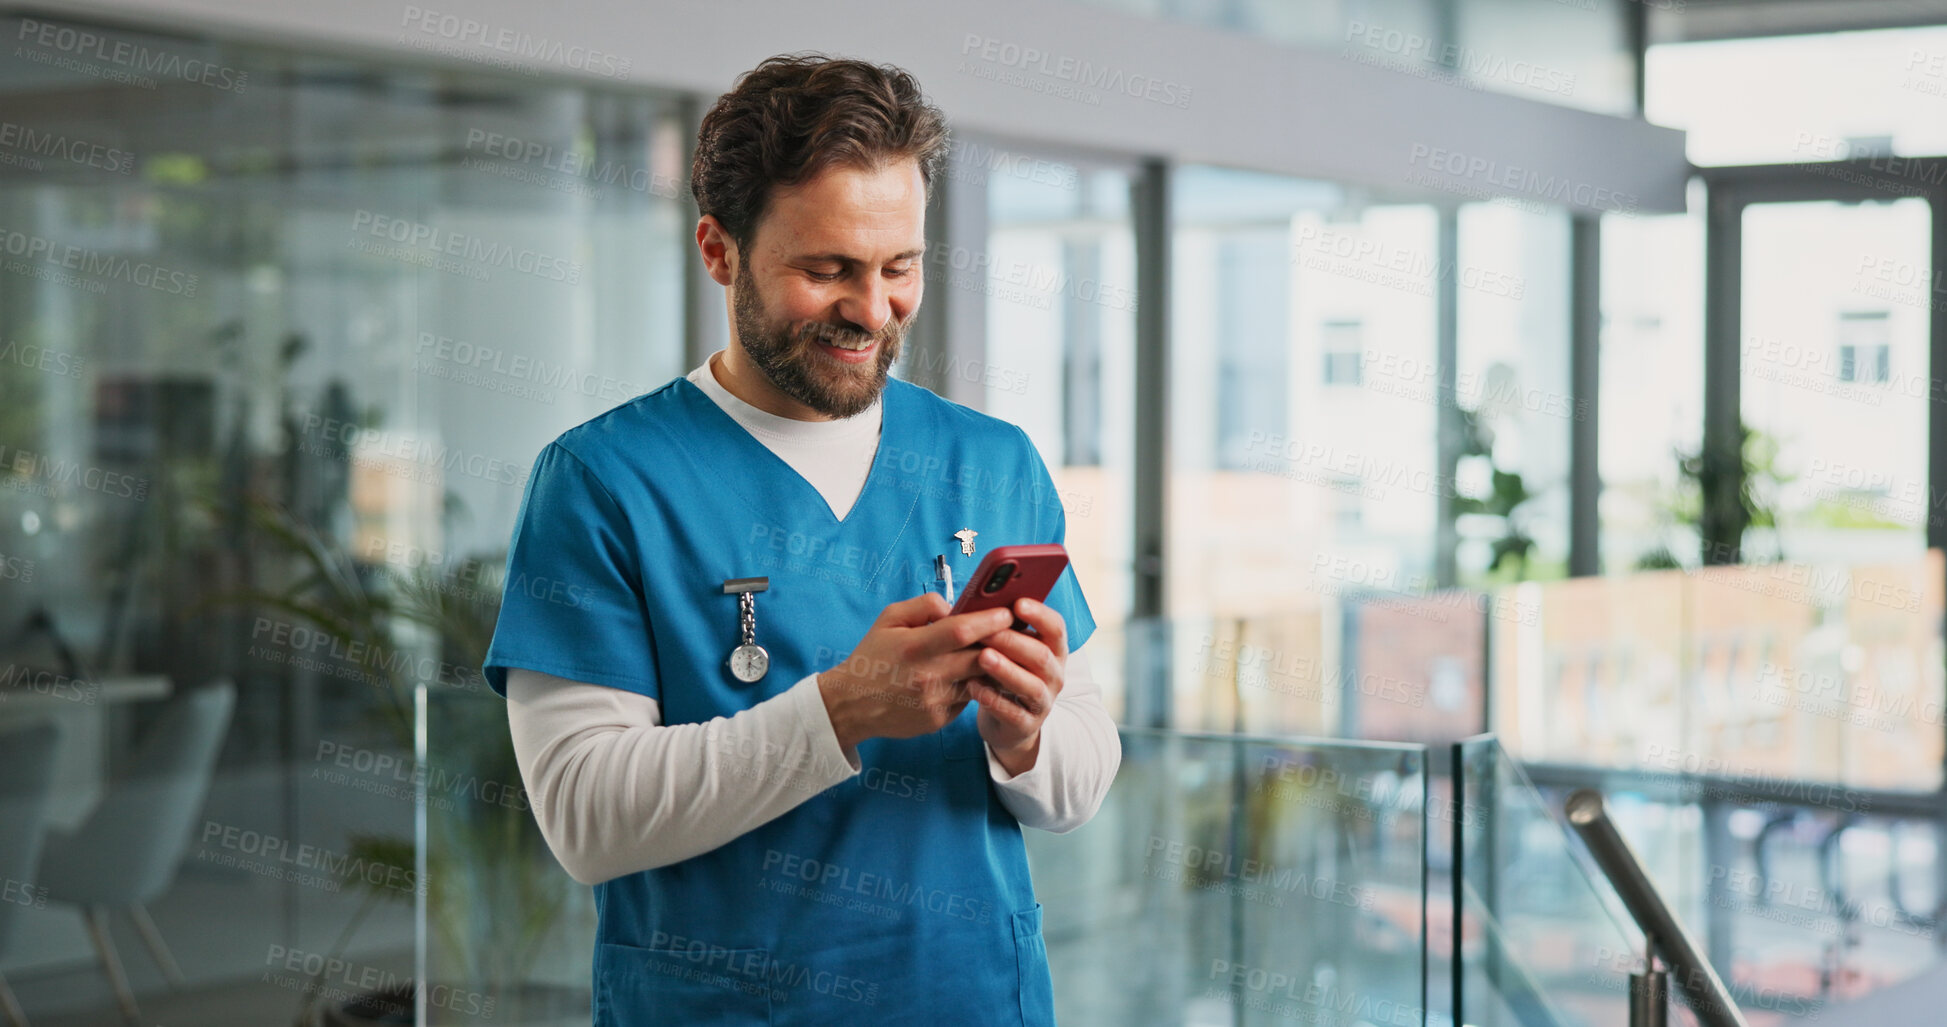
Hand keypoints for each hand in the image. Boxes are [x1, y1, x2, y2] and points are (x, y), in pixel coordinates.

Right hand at [817, 593, 1014, 751]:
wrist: (852, 704)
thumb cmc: (873, 657)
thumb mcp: (889, 619)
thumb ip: (924, 606)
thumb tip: (956, 607)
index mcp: (913, 647)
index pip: (960, 631)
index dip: (988, 620)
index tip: (1006, 612)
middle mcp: (926, 676)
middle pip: (979, 657)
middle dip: (1000, 643)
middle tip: (1013, 632)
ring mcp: (935, 701)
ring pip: (979, 680)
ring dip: (992, 666)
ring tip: (998, 652)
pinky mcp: (940, 720)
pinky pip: (968, 698)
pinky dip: (974, 685)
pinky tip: (973, 674)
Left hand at [966, 597, 1066, 773]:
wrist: (1008, 722)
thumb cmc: (1006, 675)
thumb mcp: (1010, 650)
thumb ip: (1003, 630)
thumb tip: (980, 603)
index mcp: (1053, 650)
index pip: (1056, 628)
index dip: (1039, 614)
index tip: (1018, 603)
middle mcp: (1054, 675)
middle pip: (1041, 655)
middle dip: (1013, 641)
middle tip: (987, 632)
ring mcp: (1043, 701)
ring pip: (1031, 686)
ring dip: (1006, 670)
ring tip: (983, 658)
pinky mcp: (1027, 724)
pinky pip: (1012, 713)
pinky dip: (993, 699)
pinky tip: (973, 687)